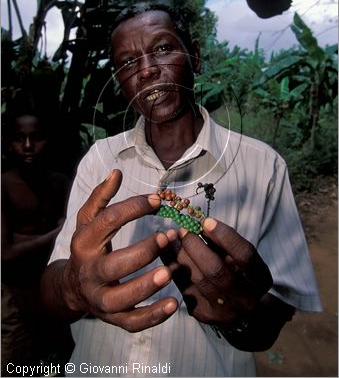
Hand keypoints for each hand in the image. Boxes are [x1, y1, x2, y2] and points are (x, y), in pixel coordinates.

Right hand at [57, 169, 177, 330]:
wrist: (71, 287)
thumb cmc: (88, 246)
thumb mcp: (87, 220)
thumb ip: (101, 196)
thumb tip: (116, 172)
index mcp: (85, 242)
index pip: (108, 221)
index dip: (134, 208)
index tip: (158, 201)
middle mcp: (90, 271)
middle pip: (115, 264)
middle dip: (144, 251)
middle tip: (168, 237)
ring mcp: (99, 297)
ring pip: (122, 298)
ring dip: (148, 285)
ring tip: (172, 271)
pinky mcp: (112, 317)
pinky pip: (132, 322)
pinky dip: (153, 317)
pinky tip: (174, 304)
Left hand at [162, 217, 272, 326]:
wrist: (241, 313)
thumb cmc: (240, 275)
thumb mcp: (242, 259)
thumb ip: (226, 243)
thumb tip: (202, 224)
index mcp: (259, 279)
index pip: (244, 255)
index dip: (224, 236)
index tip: (206, 221)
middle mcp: (244, 299)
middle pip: (216, 270)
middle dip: (196, 246)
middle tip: (184, 230)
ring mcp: (223, 311)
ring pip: (197, 279)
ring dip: (181, 254)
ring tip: (173, 238)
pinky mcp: (203, 314)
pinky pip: (184, 287)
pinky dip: (174, 266)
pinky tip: (168, 252)